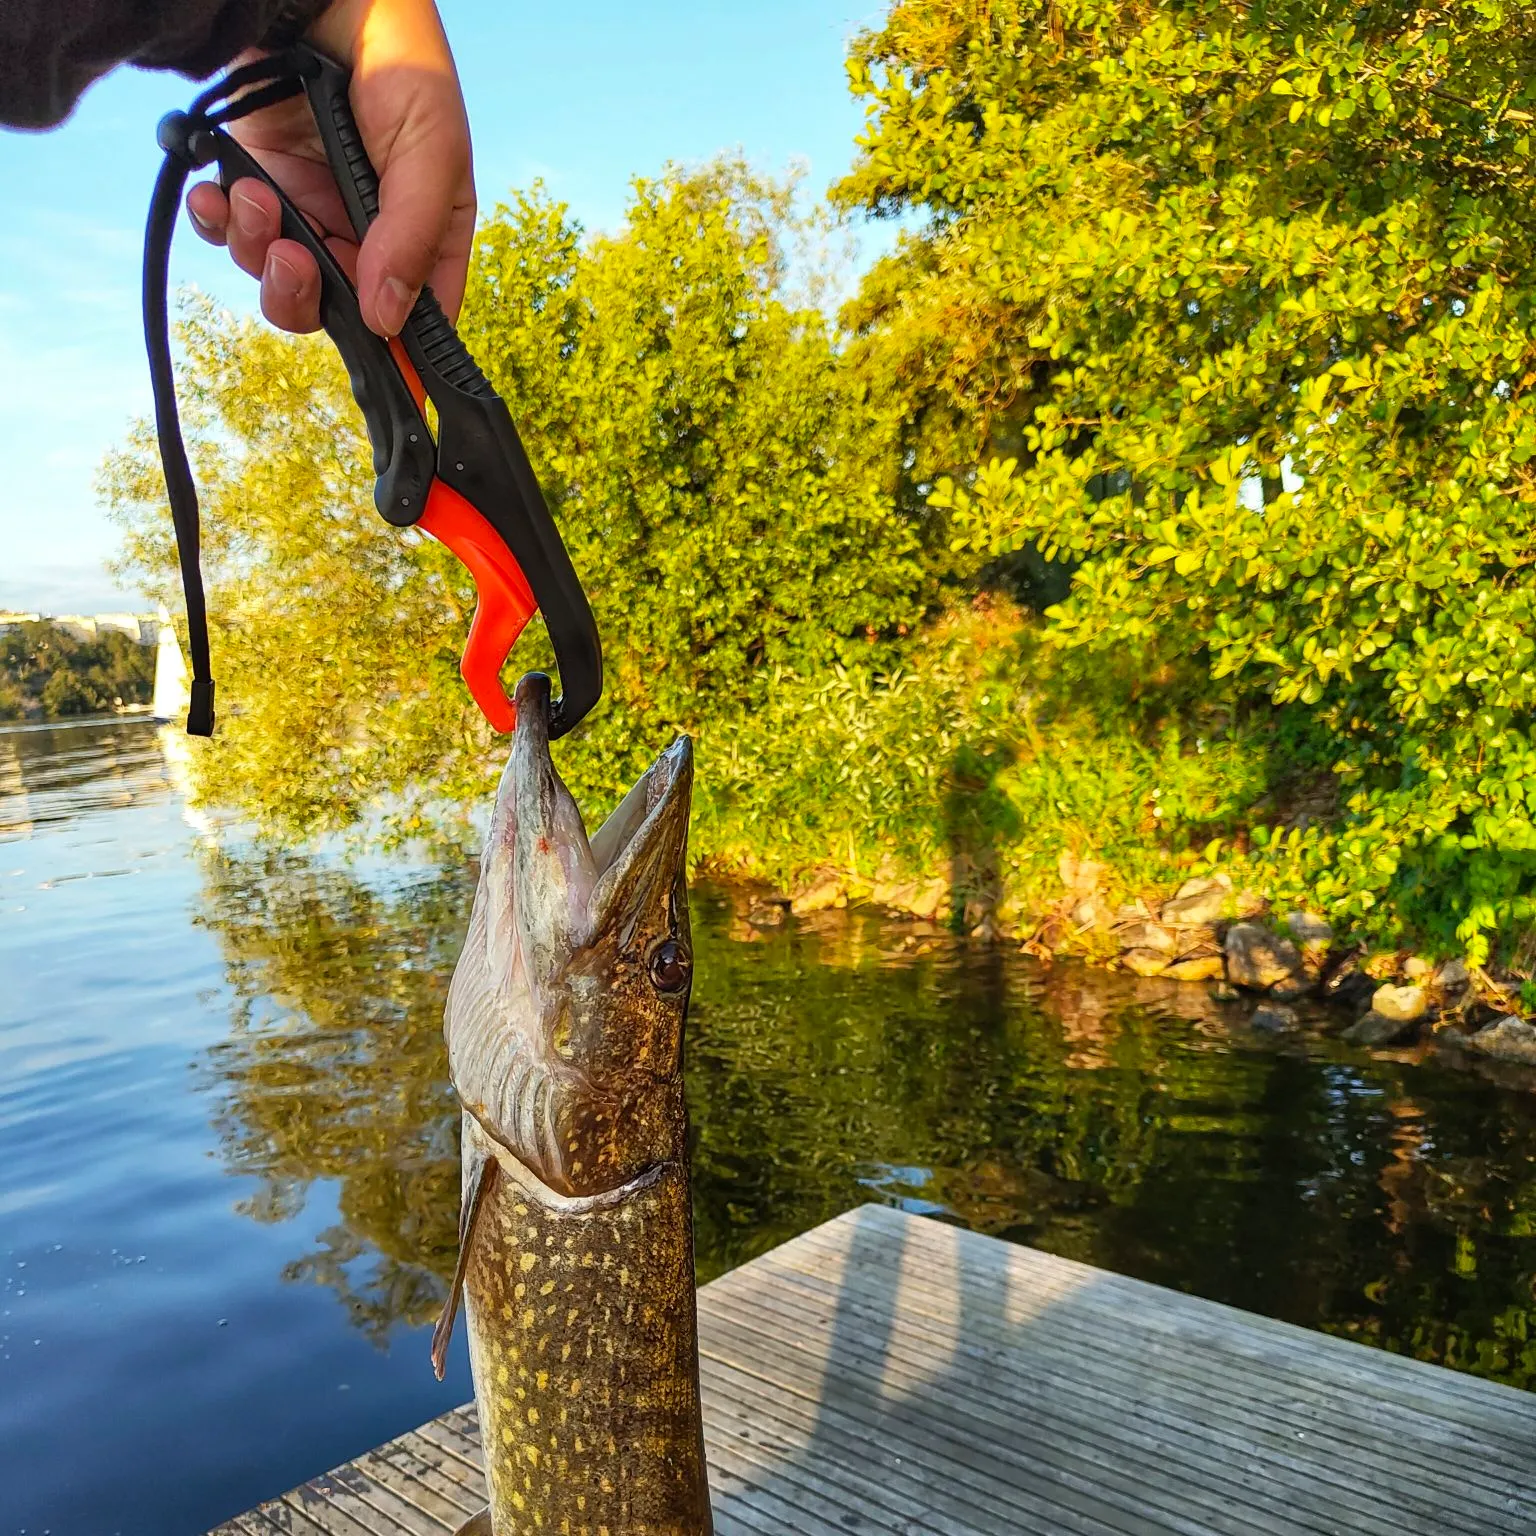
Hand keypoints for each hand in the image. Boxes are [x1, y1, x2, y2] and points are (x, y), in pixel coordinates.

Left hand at [185, 0, 474, 336]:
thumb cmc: (401, 63)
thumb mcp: (430, 150)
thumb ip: (410, 237)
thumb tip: (386, 322)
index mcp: (424, 236)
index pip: (415, 319)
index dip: (396, 349)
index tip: (378, 364)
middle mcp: (366, 235)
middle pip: (337, 313)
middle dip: (306, 296)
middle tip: (293, 258)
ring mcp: (310, 212)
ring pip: (278, 279)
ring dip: (258, 250)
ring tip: (255, 195)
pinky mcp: (258, 183)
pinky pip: (232, 233)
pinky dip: (218, 223)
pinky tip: (219, 195)